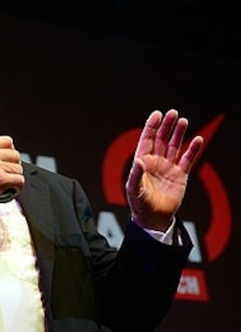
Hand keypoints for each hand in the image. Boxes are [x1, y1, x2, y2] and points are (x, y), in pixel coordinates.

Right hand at [0, 136, 23, 212]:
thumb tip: (8, 152)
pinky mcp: (1, 179)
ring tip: (3, 184)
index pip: (7, 141)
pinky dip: (16, 188)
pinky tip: (6, 190)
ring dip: (14, 178)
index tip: (7, 160)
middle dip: (13, 166)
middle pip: (15, 155)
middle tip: (5, 175)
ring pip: (19, 169)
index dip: (10, 152)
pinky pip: (19, 180)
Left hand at [126, 109, 203, 230]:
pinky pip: (187, 159)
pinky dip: (192, 150)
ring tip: (183, 121)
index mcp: (142, 162)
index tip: (157, 114)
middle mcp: (155, 162)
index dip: (151, 127)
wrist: (154, 218)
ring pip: (174, 146)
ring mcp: (168, 167)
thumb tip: (139, 161)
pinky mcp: (180, 175)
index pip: (146, 140)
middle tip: (172, 113)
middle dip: (166, 126)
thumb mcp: (134, 190)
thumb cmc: (140, 204)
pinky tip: (197, 139)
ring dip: (178, 134)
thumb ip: (135, 175)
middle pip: (161, 140)